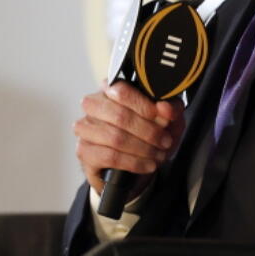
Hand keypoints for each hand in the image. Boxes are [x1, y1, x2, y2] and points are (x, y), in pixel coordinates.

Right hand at [74, 81, 185, 195]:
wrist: (131, 167)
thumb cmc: (146, 134)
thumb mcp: (166, 119)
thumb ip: (170, 108)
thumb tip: (166, 108)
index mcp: (110, 88)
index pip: (122, 90)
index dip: (145, 106)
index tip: (164, 118)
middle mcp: (93, 105)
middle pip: (119, 115)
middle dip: (148, 131)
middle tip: (165, 141)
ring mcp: (85, 127)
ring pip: (115, 137)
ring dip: (143, 148)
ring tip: (158, 154)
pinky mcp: (84, 150)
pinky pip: (110, 156)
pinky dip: (134, 162)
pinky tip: (147, 164)